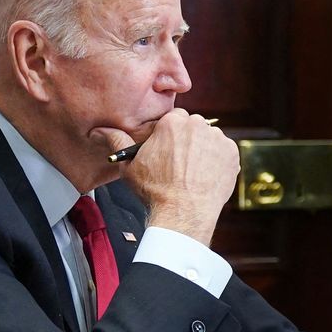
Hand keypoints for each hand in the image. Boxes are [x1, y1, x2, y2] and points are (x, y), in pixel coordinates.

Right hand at [96, 109, 239, 245]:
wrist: (184, 212)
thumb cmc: (156, 190)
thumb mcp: (130, 165)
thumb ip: (117, 141)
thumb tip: (100, 130)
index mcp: (172, 122)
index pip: (173, 120)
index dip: (169, 136)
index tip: (168, 150)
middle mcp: (197, 125)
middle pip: (192, 127)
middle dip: (187, 141)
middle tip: (180, 163)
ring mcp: (217, 139)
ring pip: (209, 139)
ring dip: (203, 150)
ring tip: (193, 172)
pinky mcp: (232, 153)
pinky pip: (224, 152)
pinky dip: (217, 162)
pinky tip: (205, 176)